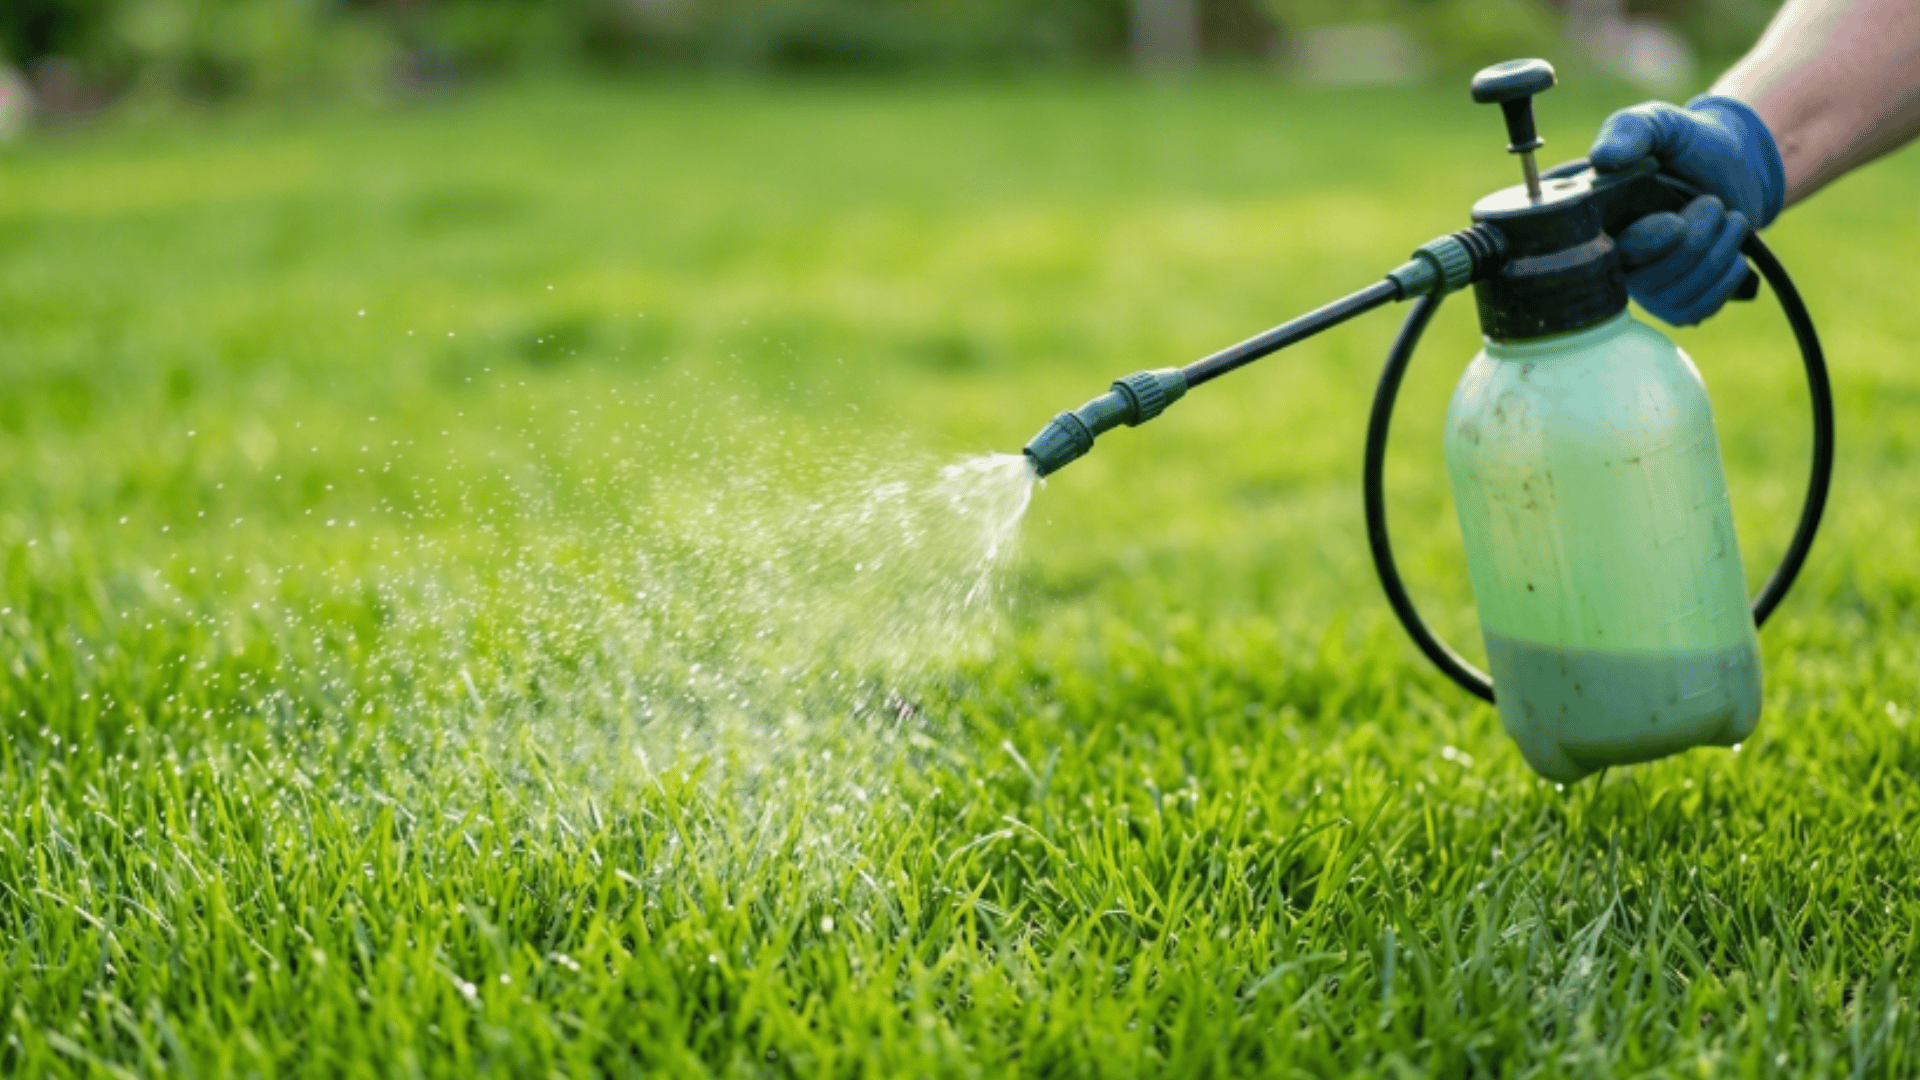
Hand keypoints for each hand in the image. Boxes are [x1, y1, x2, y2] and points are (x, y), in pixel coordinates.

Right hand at [1590, 96, 1784, 324]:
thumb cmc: (1688, 144)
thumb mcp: (1658, 124)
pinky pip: (1699, 310)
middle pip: (1652, 280)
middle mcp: (1616, 262)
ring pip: (1680, 295)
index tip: (1677, 222)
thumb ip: (1629, 130)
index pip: (1611, 255)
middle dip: (1698, 239)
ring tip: (1728, 220)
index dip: (1648, 243)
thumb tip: (1602, 158)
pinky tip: (1733, 253)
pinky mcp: (1678, 304)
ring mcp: (1647, 288)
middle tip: (1712, 203)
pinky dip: (1726, 278)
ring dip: (1719, 252)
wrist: (1736, 165)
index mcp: (1599, 224)